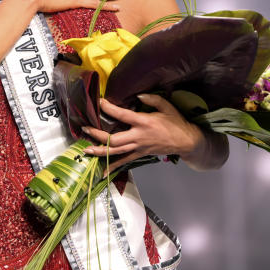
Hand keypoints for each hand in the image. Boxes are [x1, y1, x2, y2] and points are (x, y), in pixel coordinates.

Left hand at [81, 94, 205, 173]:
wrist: (185, 141)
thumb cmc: (176, 122)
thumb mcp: (166, 106)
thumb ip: (151, 99)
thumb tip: (137, 96)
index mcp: (144, 122)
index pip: (122, 115)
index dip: (109, 109)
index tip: (99, 102)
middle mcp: (138, 137)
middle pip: (114, 138)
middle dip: (98, 134)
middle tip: (85, 128)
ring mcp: (138, 148)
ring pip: (116, 152)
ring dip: (100, 151)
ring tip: (86, 149)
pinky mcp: (139, 155)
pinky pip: (124, 162)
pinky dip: (112, 167)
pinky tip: (102, 172)